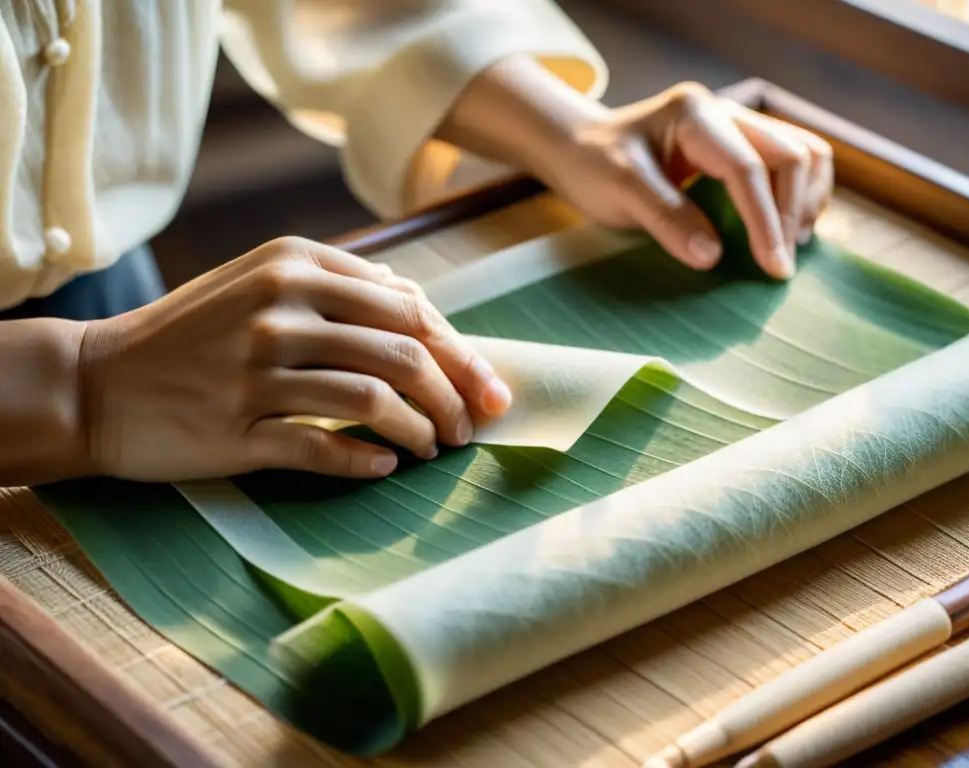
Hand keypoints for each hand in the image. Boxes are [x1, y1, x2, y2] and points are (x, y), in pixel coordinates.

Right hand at [77, 238, 511, 481]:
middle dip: (454, 393)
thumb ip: (339, 287)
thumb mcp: (261, 283)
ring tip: (434, 448)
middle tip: (471, 427)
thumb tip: (419, 307)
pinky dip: (366, 459)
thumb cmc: (195, 334)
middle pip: (403, 350)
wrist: (98, 382)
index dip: (460, 351)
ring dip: (421, 430)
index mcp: (295, 264)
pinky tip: (386, 466)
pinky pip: (323, 446)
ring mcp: (255, 368)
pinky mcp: (235, 427)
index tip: (489, 389)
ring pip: (374, 398)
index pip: (408, 306)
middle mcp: (279, 308)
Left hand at [438, 58, 832, 279]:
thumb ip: (665, 218)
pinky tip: (787, 229)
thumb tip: (714, 256)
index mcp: (694, 116)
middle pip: (791, 154)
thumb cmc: (592, 166)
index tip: (774, 267)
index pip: (746, 168)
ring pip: (803, 153)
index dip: (765, 220)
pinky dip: (800, 195)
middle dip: (792, 213)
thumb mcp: (618, 190)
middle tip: (779, 265)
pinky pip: (792, 163)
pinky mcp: (741, 147)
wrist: (579, 148)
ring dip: (807, 200)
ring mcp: (737, 127)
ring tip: (791, 245)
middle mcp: (724, 113)